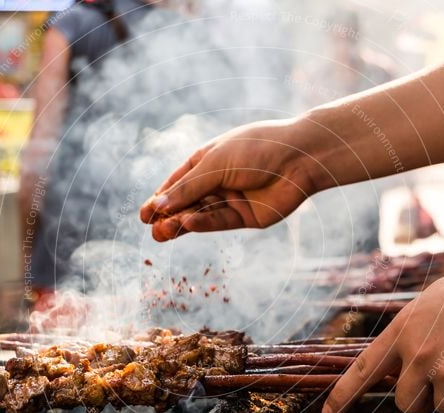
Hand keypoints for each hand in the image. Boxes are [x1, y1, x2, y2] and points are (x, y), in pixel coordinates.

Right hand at [139, 119, 321, 240]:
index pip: (177, 183)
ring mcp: (231, 199)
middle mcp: (217, 181)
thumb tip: (158, 206)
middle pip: (186, 202)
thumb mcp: (216, 164)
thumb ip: (189, 188)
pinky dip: (203, 223)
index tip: (144, 215)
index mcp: (207, 161)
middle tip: (152, 228)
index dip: (160, 198)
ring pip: (201, 214)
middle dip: (168, 215)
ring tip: (163, 232)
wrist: (300, 158)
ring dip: (182, 222)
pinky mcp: (245, 217)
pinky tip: (188, 224)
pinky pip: (219, 222)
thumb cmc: (257, 149)